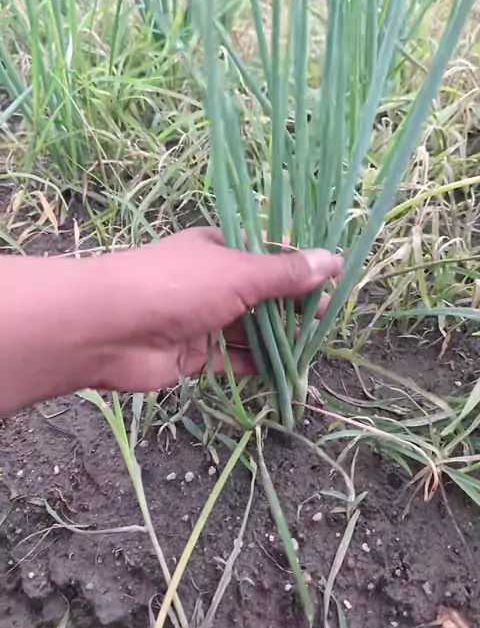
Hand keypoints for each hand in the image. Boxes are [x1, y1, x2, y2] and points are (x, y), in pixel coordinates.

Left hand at [94, 227, 341, 391]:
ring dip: (279, 342)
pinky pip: (234, 361)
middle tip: (327, 322)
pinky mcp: (195, 357)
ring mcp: (202, 321)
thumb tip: (332, 260)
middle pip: (261, 296)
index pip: (266, 257)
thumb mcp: (239, 273)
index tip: (330, 284)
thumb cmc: (177, 286)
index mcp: (219, 250)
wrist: (108, 328)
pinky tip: (289, 377)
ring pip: (249, 331)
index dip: (298, 270)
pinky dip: (259, 368)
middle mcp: (211, 283)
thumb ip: (285, 274)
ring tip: (316, 351)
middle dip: (292, 310)